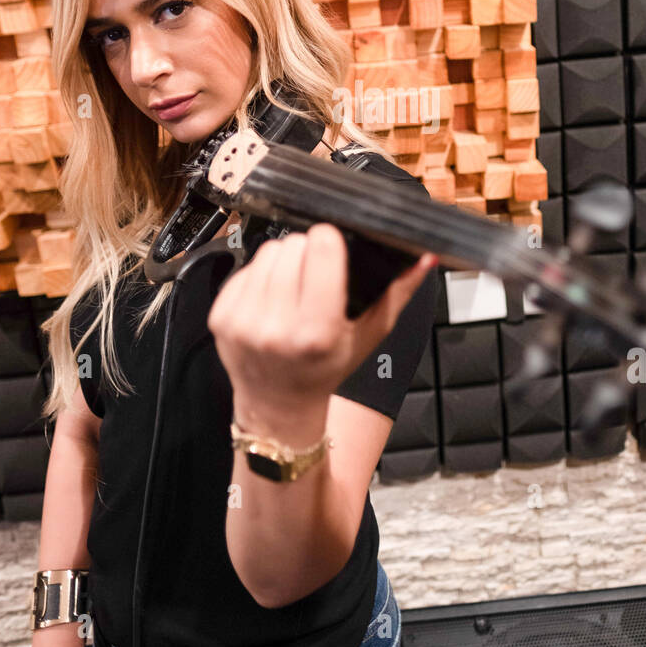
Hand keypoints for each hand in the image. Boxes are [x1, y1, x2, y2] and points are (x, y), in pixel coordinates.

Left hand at [207, 223, 436, 415]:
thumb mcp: (370, 336)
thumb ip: (399, 292)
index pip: (319, 249)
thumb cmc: (327, 370)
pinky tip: (273, 299)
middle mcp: (276, 328)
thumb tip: (425, 256)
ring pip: (267, 252)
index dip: (329, 241)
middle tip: (315, 277)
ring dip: (283, 261)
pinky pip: (244, 268)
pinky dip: (260, 276)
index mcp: (317, 332)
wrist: (278, 406)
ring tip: (294, 288)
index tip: (334, 248)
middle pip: (292, 245)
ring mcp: (244, 322)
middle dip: (307, 252)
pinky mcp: (220, 317)